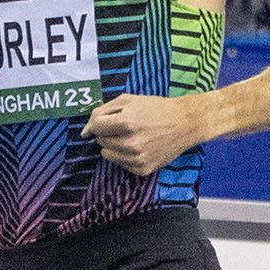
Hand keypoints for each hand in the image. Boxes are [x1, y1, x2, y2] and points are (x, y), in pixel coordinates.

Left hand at [82, 93, 207, 174]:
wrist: (184, 123)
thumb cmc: (155, 108)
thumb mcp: (128, 100)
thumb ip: (102, 112)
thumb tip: (85, 132)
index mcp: (127, 123)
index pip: (95, 127)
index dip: (99, 122)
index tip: (108, 120)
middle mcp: (131, 144)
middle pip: (101, 141)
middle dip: (108, 132)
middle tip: (126, 125)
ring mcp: (137, 159)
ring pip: (107, 154)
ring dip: (114, 144)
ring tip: (131, 136)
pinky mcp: (142, 170)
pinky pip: (120, 164)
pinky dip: (124, 155)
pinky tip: (139, 146)